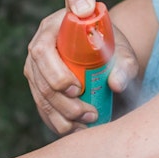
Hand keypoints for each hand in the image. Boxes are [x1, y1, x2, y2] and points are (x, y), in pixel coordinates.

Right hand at [24, 0, 140, 135]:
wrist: (101, 48)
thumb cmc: (110, 44)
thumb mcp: (122, 50)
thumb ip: (124, 63)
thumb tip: (116, 84)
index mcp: (53, 28)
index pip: (43, 51)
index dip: (57, 74)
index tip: (78, 89)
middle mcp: (38, 47)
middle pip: (41, 81)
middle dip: (64, 103)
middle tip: (91, 113)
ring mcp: (35, 68)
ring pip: (41, 99)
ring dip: (63, 117)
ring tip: (90, 121)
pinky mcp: (38, 87)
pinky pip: (43, 110)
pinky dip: (60, 124)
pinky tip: (79, 129)